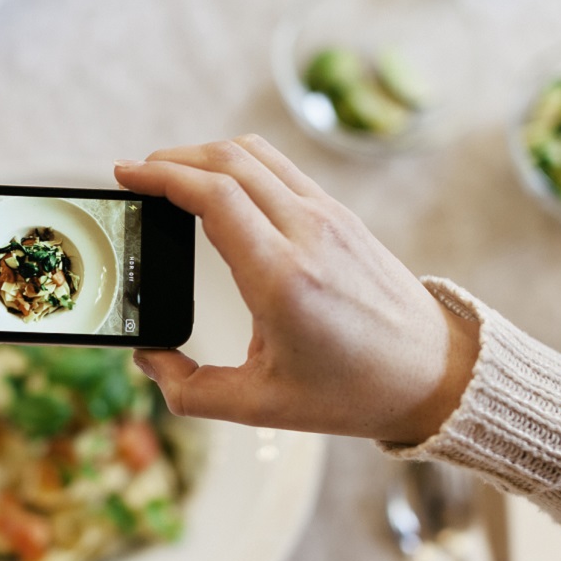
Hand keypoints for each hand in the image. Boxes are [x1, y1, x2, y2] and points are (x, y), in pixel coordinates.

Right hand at [115, 135, 478, 444]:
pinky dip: (238, 163)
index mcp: (282, 278)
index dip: (161, 177)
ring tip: (171, 175)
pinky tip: (219, 187)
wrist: (435, 374)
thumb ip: (190, 390)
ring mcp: (329, 217)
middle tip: (136, 175)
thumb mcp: (259, 407)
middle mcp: (308, 234)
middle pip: (228, 161)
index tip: (125, 176)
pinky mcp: (341, 215)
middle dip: (172, 160)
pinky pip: (280, 168)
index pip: (214, 196)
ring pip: (255, 154)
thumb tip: (148, 360)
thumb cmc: (351, 393)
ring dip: (205, 154)